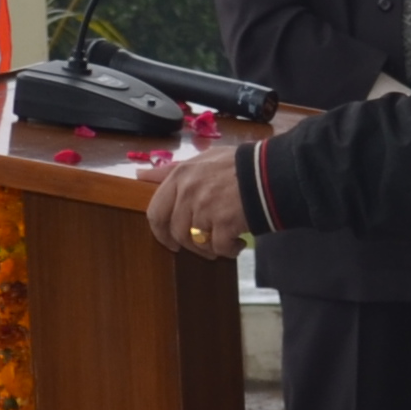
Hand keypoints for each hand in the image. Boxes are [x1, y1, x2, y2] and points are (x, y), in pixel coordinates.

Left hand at [148, 146, 254, 260]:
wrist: (270, 172)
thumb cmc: (237, 165)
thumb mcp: (202, 159)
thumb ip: (170, 169)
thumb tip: (140, 175)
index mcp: (180, 176)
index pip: (155, 211)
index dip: (161, 232)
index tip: (170, 240)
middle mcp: (188, 192)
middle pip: (176, 232)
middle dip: (188, 245)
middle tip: (202, 248)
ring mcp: (205, 208)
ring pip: (197, 242)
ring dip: (212, 247)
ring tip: (226, 241)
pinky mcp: (223, 223)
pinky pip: (219, 247)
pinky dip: (229, 250)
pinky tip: (239, 243)